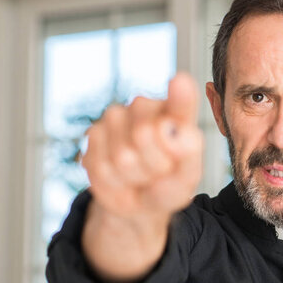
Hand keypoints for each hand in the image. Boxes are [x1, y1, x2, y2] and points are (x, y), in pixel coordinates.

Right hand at [82, 72, 202, 216]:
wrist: (137, 200)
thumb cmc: (168, 183)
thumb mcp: (187, 176)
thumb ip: (189, 153)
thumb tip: (176, 132)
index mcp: (177, 112)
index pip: (179, 103)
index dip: (180, 96)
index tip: (180, 82)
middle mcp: (145, 106)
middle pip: (145, 134)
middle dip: (155, 165)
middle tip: (160, 170)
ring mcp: (116, 117)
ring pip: (123, 156)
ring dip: (135, 175)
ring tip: (141, 173)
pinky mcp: (94, 133)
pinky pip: (103, 167)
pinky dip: (115, 181)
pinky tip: (120, 174)